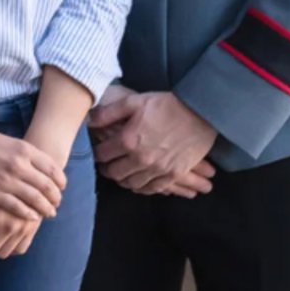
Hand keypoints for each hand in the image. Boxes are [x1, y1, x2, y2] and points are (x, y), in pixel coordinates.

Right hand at [0, 118, 66, 220]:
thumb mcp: (7, 139)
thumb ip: (22, 153)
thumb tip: (33, 164)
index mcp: (25, 149)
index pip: (53, 169)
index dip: (60, 182)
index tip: (61, 188)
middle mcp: (20, 165)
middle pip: (48, 186)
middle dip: (55, 198)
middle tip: (56, 204)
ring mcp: (7, 180)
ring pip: (36, 199)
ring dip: (45, 208)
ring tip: (49, 213)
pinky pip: (17, 207)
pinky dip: (28, 214)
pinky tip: (32, 217)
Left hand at [91, 90, 217, 194]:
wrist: (200, 113)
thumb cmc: (165, 105)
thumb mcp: (133, 102)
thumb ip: (108, 113)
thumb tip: (89, 121)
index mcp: (128, 140)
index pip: (102, 155)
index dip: (97, 153)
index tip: (98, 150)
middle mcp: (141, 159)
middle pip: (115, 173)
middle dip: (107, 169)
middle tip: (107, 164)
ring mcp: (158, 169)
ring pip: (132, 184)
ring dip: (124, 179)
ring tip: (122, 172)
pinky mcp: (174, 174)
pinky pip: (153, 189)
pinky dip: (143, 187)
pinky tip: (139, 181)